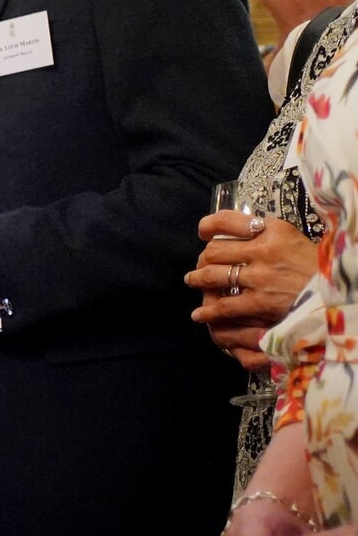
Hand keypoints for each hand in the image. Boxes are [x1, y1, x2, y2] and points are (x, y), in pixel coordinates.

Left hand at [187, 212, 313, 368]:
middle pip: (215, 250)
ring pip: (213, 275)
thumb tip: (243, 233)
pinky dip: (208, 311)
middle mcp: (263, 250)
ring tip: (193, 281)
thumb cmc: (320, 267)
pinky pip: (224, 305)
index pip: (228, 220)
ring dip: (198, 279)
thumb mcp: (297, 240)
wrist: (342, 294)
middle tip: (201, 264)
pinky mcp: (261, 301)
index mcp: (274, 230)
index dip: (209, 226)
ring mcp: (260, 277)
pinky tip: (199, 314)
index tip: (203, 232)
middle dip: (204, 258)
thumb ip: (270, 236)